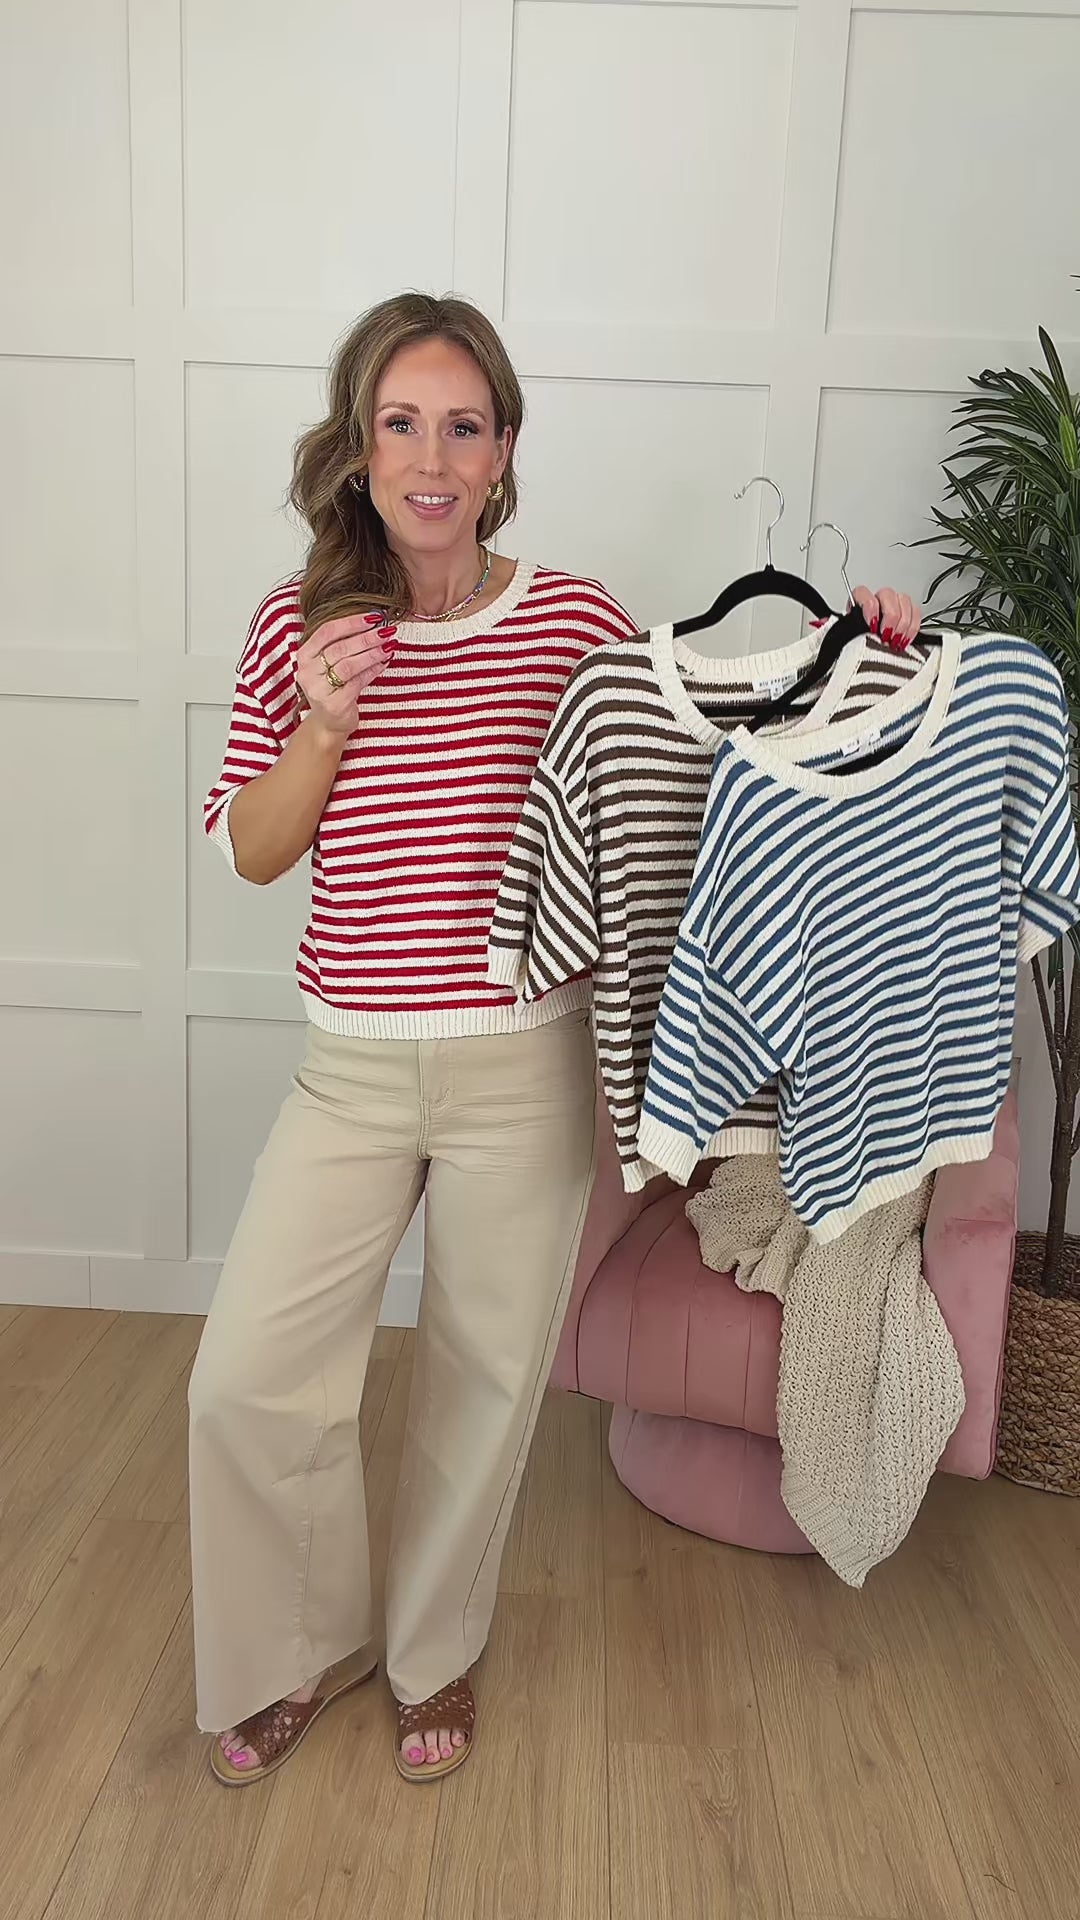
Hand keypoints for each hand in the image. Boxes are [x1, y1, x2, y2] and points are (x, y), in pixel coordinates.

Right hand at [297, 611, 397, 736]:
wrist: (327, 723)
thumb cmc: (332, 687)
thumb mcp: (330, 663)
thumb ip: (344, 643)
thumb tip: (375, 623)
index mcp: (305, 655)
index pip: (327, 631)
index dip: (351, 622)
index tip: (373, 616)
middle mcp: (307, 672)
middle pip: (340, 648)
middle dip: (366, 637)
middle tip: (386, 630)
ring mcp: (319, 689)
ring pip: (349, 665)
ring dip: (372, 653)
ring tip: (389, 645)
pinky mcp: (334, 704)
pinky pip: (357, 683)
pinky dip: (372, 671)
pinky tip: (384, 663)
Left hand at [851, 585, 921, 651]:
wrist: (869, 658)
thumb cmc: (858, 647)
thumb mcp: (847, 641)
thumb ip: (846, 631)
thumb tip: (843, 627)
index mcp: (858, 604)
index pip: (863, 593)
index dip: (870, 607)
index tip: (872, 625)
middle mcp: (877, 601)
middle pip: (888, 594)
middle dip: (890, 617)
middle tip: (886, 636)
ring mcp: (894, 605)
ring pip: (904, 600)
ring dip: (902, 624)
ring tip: (895, 641)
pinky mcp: (908, 614)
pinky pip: (916, 612)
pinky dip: (912, 628)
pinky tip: (905, 640)